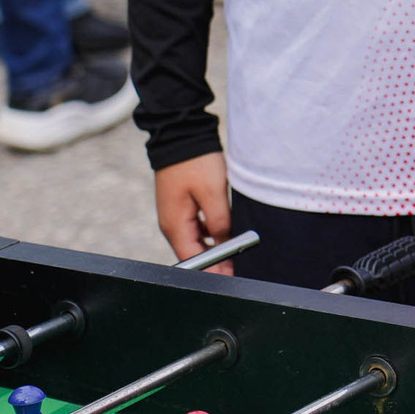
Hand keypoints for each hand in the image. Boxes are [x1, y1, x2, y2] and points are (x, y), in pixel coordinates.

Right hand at [154, 154, 233, 273]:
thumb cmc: (195, 162)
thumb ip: (220, 222)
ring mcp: (177, 215)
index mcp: (175, 225)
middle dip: (217, 261)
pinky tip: (229, 231)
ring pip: (199, 240)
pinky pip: (199, 227)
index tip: (232, 278)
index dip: (213, 271)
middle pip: (195, 252)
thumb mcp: (213, 193)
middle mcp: (173, 224)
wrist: (182, 135)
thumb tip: (226, 243)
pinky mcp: (184, 206)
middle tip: (241, 268)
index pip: (193, 259)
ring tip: (239, 250)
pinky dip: (214, 232)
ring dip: (217, 246)